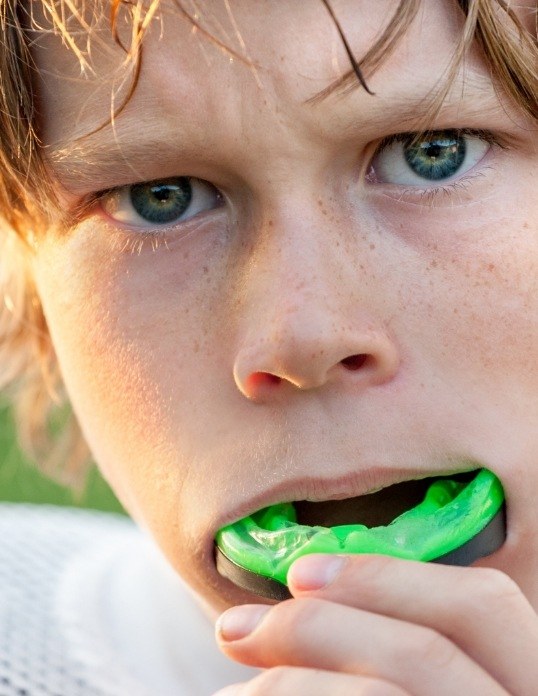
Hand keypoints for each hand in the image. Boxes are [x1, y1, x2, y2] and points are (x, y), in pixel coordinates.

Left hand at [214, 554, 537, 694]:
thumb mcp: (430, 693)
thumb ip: (401, 662)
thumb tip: (309, 598)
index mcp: (527, 690)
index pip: (484, 607)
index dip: (390, 577)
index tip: (302, 573)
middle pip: (426, 651)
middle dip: (317, 625)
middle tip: (233, 629)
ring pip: (384, 695)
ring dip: (290, 683)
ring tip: (234, 693)